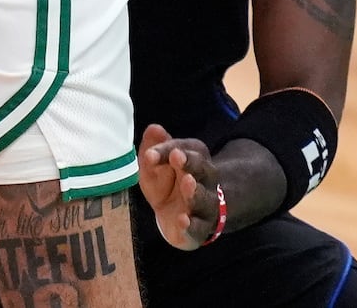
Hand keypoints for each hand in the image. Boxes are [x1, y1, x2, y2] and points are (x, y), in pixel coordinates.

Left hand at [135, 125, 221, 249]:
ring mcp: (205, 205)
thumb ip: (154, 148)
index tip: (150, 154)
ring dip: (196, 191)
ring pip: (205, 198)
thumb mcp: (156, 166)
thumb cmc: (167, 183)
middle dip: (190, 163)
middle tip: (177, 157)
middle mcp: (204, 180)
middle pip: (202, 169)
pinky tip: (184, 220)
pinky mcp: (200, 229)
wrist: (182, 215)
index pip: (183, 149)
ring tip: (187, 184)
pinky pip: (200, 228)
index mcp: (193, 159)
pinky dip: (193, 225)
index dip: (167, 150)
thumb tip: (153, 128)